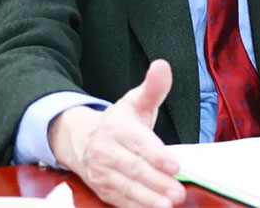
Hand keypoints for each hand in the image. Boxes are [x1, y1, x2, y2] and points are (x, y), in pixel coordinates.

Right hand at [48, 59, 185, 206]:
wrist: (82, 139)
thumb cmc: (119, 121)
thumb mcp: (135, 101)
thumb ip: (153, 87)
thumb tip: (162, 66)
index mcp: (117, 126)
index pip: (138, 142)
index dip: (156, 154)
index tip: (174, 164)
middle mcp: (106, 150)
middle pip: (133, 168)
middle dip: (156, 181)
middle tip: (177, 191)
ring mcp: (102, 172)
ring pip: (125, 187)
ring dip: (147, 198)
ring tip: (168, 205)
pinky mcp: (102, 190)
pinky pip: (119, 201)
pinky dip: (135, 207)